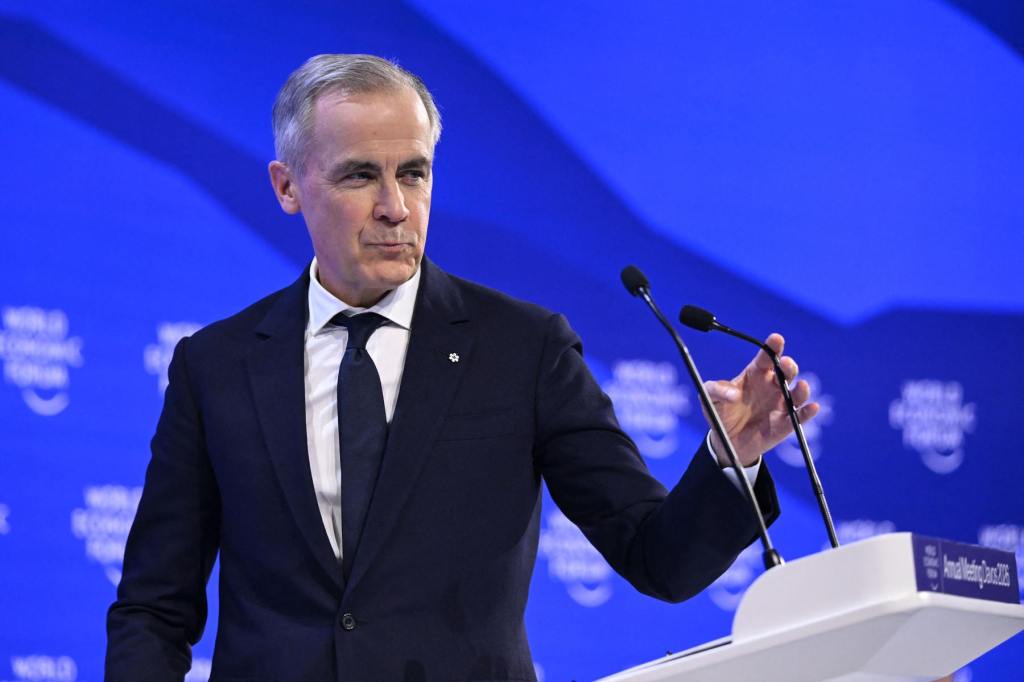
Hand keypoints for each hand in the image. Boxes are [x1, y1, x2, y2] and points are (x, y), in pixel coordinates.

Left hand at [704, 333, 818, 466]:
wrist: (725, 441)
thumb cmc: (720, 412)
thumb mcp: (710, 398)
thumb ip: (717, 390)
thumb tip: (733, 394)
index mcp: (755, 374)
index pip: (766, 357)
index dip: (773, 347)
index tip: (776, 339)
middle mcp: (772, 386)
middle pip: (786, 372)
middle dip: (788, 366)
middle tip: (785, 364)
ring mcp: (781, 405)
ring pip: (797, 393)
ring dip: (802, 389)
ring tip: (801, 386)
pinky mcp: (786, 424)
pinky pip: (800, 417)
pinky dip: (808, 412)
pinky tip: (812, 407)